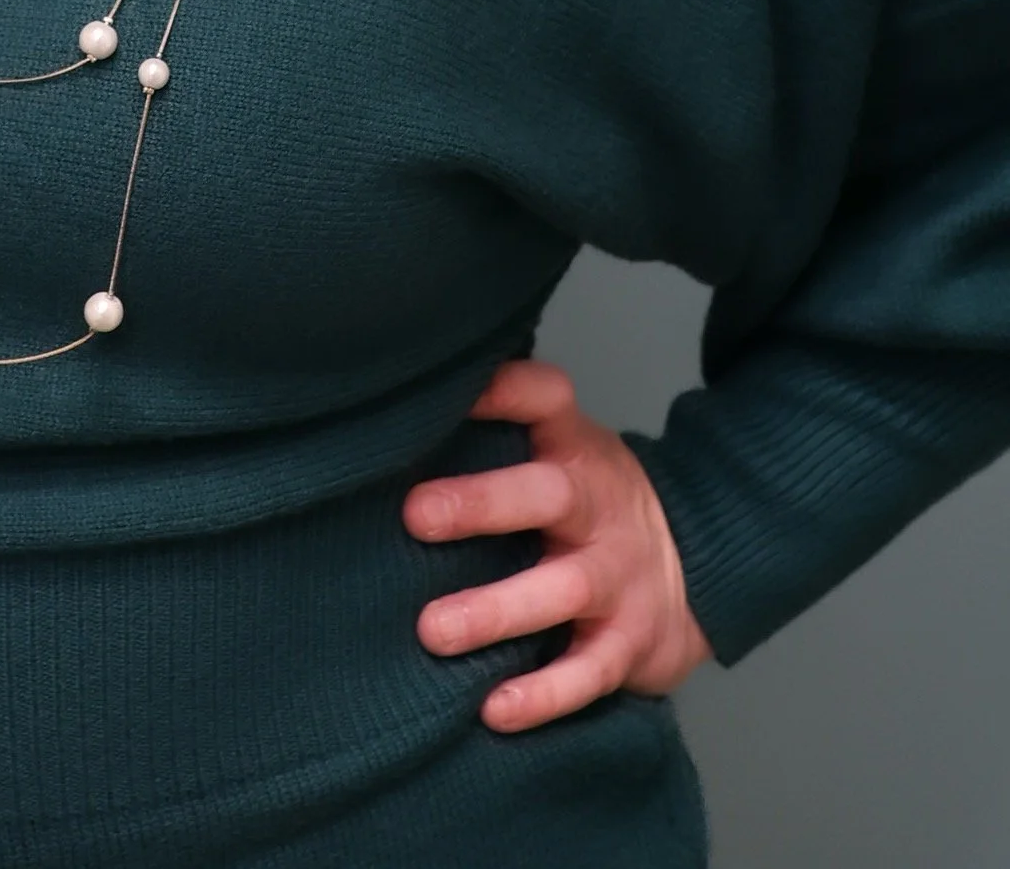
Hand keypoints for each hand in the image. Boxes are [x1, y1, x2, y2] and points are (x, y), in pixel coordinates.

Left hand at [403, 357, 709, 731]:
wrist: (702, 566)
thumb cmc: (594, 503)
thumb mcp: (564, 451)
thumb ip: (502, 437)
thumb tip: (396, 423)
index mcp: (575, 449)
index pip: (547, 399)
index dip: (505, 389)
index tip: (454, 391)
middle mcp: (597, 507)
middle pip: (547, 495)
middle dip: (482, 504)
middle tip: (415, 515)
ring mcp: (616, 578)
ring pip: (560, 591)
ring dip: (495, 611)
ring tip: (433, 630)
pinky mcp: (629, 644)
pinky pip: (587, 673)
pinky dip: (543, 694)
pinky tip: (494, 709)